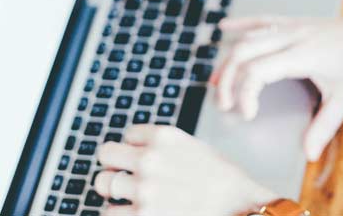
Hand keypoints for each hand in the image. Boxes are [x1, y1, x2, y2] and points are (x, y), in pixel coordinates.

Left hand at [94, 125, 275, 215]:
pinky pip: (110, 212)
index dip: (135, 146)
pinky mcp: (142, 215)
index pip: (127, 134)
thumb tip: (135, 150)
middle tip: (125, 173)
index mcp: (164, 137)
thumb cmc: (221, 178)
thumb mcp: (193, 147)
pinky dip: (119, 212)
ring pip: (103, 183)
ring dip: (115, 190)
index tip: (143, 156)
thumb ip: (163, 146)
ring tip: (131, 194)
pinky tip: (136, 210)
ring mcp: (143, 188)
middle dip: (115, 164)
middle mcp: (150, 159)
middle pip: (106, 154)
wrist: (239, 205)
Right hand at [211, 6, 342, 160]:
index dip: (245, 94)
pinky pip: (263, 20)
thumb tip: (308, 154)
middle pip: (244, 53)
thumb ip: (325, 126)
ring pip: (250, 38)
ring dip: (230, 59)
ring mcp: (293, 26)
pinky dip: (242, 25)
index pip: (257, 71)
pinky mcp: (297, 22)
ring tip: (216, 82)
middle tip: (225, 106)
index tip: (248, 116)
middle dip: (228, 80)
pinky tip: (225, 28)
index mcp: (302, 54)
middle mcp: (292, 36)